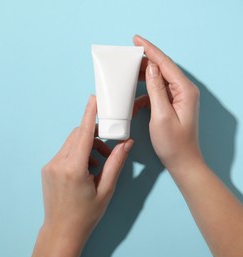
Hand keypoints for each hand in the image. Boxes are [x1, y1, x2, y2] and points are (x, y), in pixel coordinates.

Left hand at [32, 95, 133, 256]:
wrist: (61, 230)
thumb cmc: (85, 215)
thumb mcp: (106, 190)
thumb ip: (116, 163)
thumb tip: (126, 143)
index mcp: (73, 169)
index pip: (82, 134)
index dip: (89, 114)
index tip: (93, 99)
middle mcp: (58, 164)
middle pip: (77, 136)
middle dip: (94, 137)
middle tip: (109, 149)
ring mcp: (50, 166)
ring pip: (71, 144)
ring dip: (87, 147)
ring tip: (99, 165)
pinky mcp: (47, 169)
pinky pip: (64, 153)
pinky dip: (77, 155)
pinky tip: (87, 170)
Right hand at [133, 35, 204, 174]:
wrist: (182, 162)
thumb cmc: (173, 143)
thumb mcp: (161, 116)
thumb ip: (156, 90)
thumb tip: (150, 68)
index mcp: (184, 90)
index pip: (165, 63)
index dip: (150, 50)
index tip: (136, 39)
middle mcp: (183, 90)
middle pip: (162, 68)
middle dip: (144, 60)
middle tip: (127, 55)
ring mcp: (178, 97)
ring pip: (157, 79)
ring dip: (142, 76)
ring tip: (127, 72)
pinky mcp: (172, 104)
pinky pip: (156, 92)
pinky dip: (143, 93)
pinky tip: (132, 99)